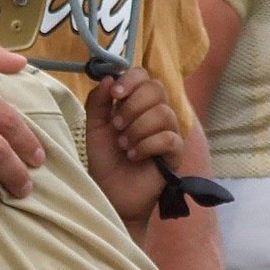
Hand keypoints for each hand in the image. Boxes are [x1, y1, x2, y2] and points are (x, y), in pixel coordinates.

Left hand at [85, 68, 181, 225]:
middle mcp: (155, 113)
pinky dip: (147, 145)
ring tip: (123, 145)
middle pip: (157, 89)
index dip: (131, 80)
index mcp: (136, 103)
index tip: (115, 94)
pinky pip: (169, 138)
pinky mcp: (175, 153)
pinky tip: (133, 155)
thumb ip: (99, 102)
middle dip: (132, 106)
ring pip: (163, 113)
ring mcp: (168, 132)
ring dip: (137, 128)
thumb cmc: (104, 160)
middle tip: (117, 125)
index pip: (144, 76)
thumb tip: (109, 77)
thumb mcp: (94, 127)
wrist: (111, 193)